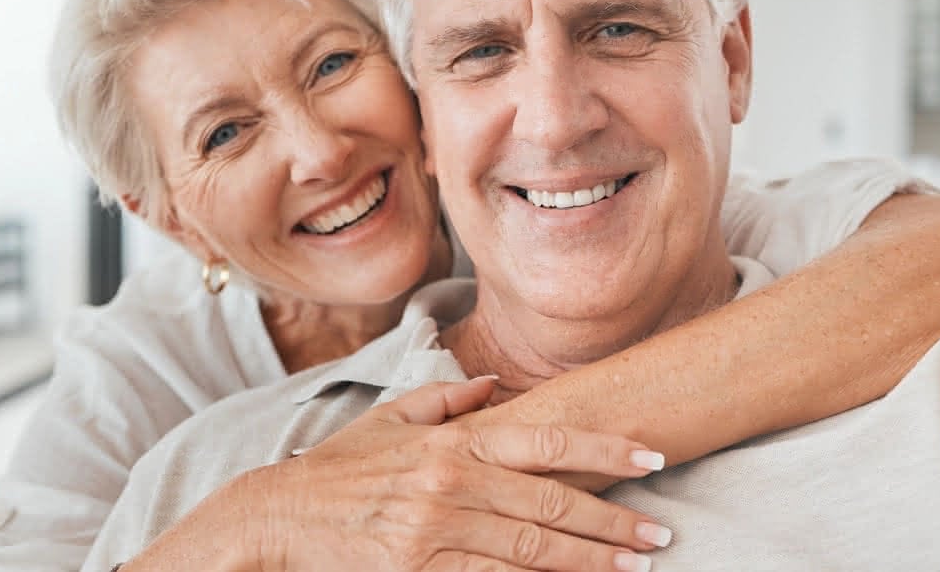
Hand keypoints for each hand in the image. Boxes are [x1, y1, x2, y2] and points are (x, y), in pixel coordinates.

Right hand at [228, 376, 669, 570]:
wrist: (277, 516)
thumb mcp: (391, 418)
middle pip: (551, 501)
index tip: (654, 457)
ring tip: (635, 566)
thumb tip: (497, 385)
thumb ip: (447, 397)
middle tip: (662, 535)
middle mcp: (452, 481)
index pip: (547, 439)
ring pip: (531, 549)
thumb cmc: (339, 468)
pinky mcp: (418, 570)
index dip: (606, 449)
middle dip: (614, 520)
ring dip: (590, 560)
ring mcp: (436, 529)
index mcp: (454, 440)